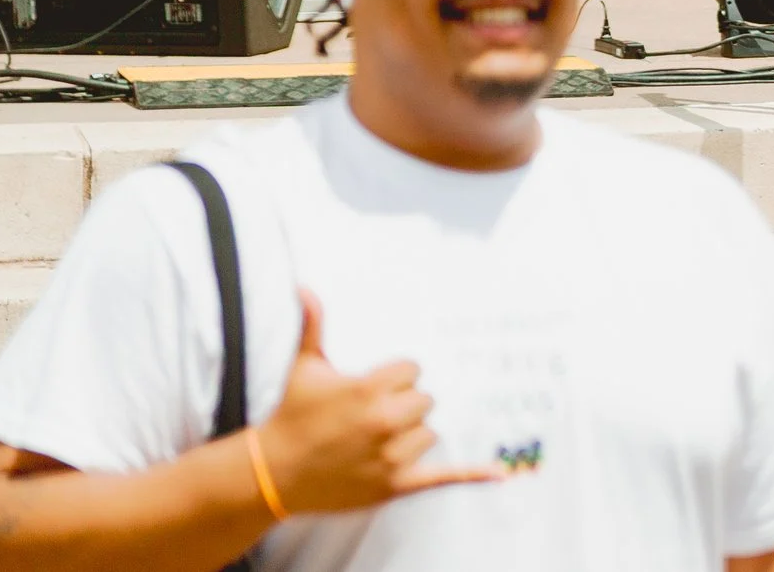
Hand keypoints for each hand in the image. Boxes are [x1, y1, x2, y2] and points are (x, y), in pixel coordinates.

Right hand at [255, 291, 499, 515]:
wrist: (270, 474)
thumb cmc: (290, 416)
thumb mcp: (303, 368)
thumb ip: (313, 325)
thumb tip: (305, 287)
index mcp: (368, 390)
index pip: (413, 370)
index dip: (398, 376)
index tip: (378, 384)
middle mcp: (384, 422)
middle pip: (426, 400)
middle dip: (405, 403)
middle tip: (376, 412)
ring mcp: (391, 457)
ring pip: (430, 431)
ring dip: (413, 433)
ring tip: (379, 437)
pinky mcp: (394, 486)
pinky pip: (442, 477)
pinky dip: (472, 474)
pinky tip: (502, 472)